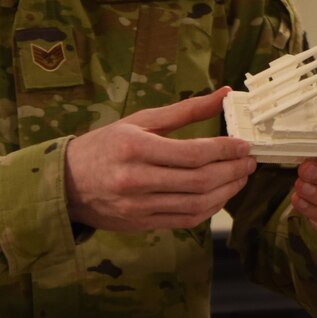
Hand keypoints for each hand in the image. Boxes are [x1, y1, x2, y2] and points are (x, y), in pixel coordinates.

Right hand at [65, 88, 256, 231]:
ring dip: (226, 192)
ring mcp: (139, 206)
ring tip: (240, 178)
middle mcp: (136, 180)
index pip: (193, 153)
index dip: (225, 150)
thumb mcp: (140, 121)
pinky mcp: (142, 224)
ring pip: (196, 204)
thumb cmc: (105, 146)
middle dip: (232, 172)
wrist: (67, 183)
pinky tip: (220, 196)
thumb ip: (185, 110)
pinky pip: (185, 220)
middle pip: (199, 181)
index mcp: (135, 148)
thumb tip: (224, 94)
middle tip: (249, 162)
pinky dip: (209, 209)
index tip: (244, 145)